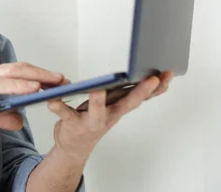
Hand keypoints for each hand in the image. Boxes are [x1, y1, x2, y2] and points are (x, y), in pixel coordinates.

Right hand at [0, 63, 63, 140]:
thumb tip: (19, 120)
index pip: (17, 72)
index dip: (38, 74)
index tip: (57, 80)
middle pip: (19, 69)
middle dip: (43, 73)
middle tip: (64, 79)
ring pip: (12, 73)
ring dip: (36, 76)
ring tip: (55, 82)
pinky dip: (18, 85)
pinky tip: (32, 89)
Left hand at [47, 71, 173, 161]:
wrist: (73, 145)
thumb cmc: (93, 119)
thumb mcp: (113, 105)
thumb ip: (126, 92)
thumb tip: (143, 76)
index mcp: (118, 107)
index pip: (140, 95)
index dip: (155, 87)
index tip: (167, 75)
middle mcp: (109, 115)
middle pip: (128, 103)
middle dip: (141, 92)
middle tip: (153, 79)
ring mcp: (92, 121)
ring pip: (97, 111)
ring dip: (97, 101)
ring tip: (99, 89)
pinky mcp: (72, 124)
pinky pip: (65, 114)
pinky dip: (59, 106)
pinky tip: (52, 100)